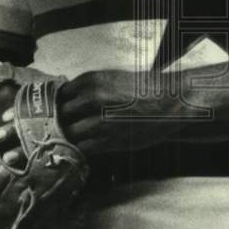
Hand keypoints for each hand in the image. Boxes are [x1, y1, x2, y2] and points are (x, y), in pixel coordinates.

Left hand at [55, 69, 178, 155]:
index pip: (60, 94)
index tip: (59, 109)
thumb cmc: (146, 89)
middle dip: (60, 121)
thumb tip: (71, 100)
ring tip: (72, 138)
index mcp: (91, 80)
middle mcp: (92, 99)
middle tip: (62, 125)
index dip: (58, 103)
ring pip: (69, 134)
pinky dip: (81, 149)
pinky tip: (85, 146)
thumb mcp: (113, 78)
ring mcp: (100, 121)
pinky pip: (84, 148)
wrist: (170, 102)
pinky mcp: (109, 140)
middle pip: (61, 115)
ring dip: (69, 137)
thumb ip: (90, 89)